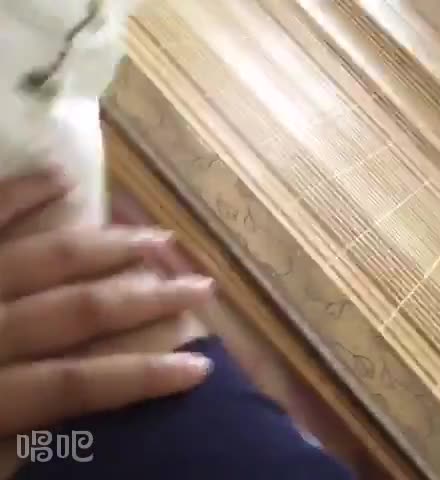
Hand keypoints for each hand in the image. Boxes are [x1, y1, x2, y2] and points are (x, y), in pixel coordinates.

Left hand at [0, 168, 213, 437]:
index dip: (143, 378)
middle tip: (201, 285)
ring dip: (110, 247)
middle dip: (147, 298)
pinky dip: (23, 192)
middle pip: (83, 310)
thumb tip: (85, 435)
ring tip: (160, 238)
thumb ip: (18, 449)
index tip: (201, 367)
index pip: (79, 384)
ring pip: (51, 256)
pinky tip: (62, 176)